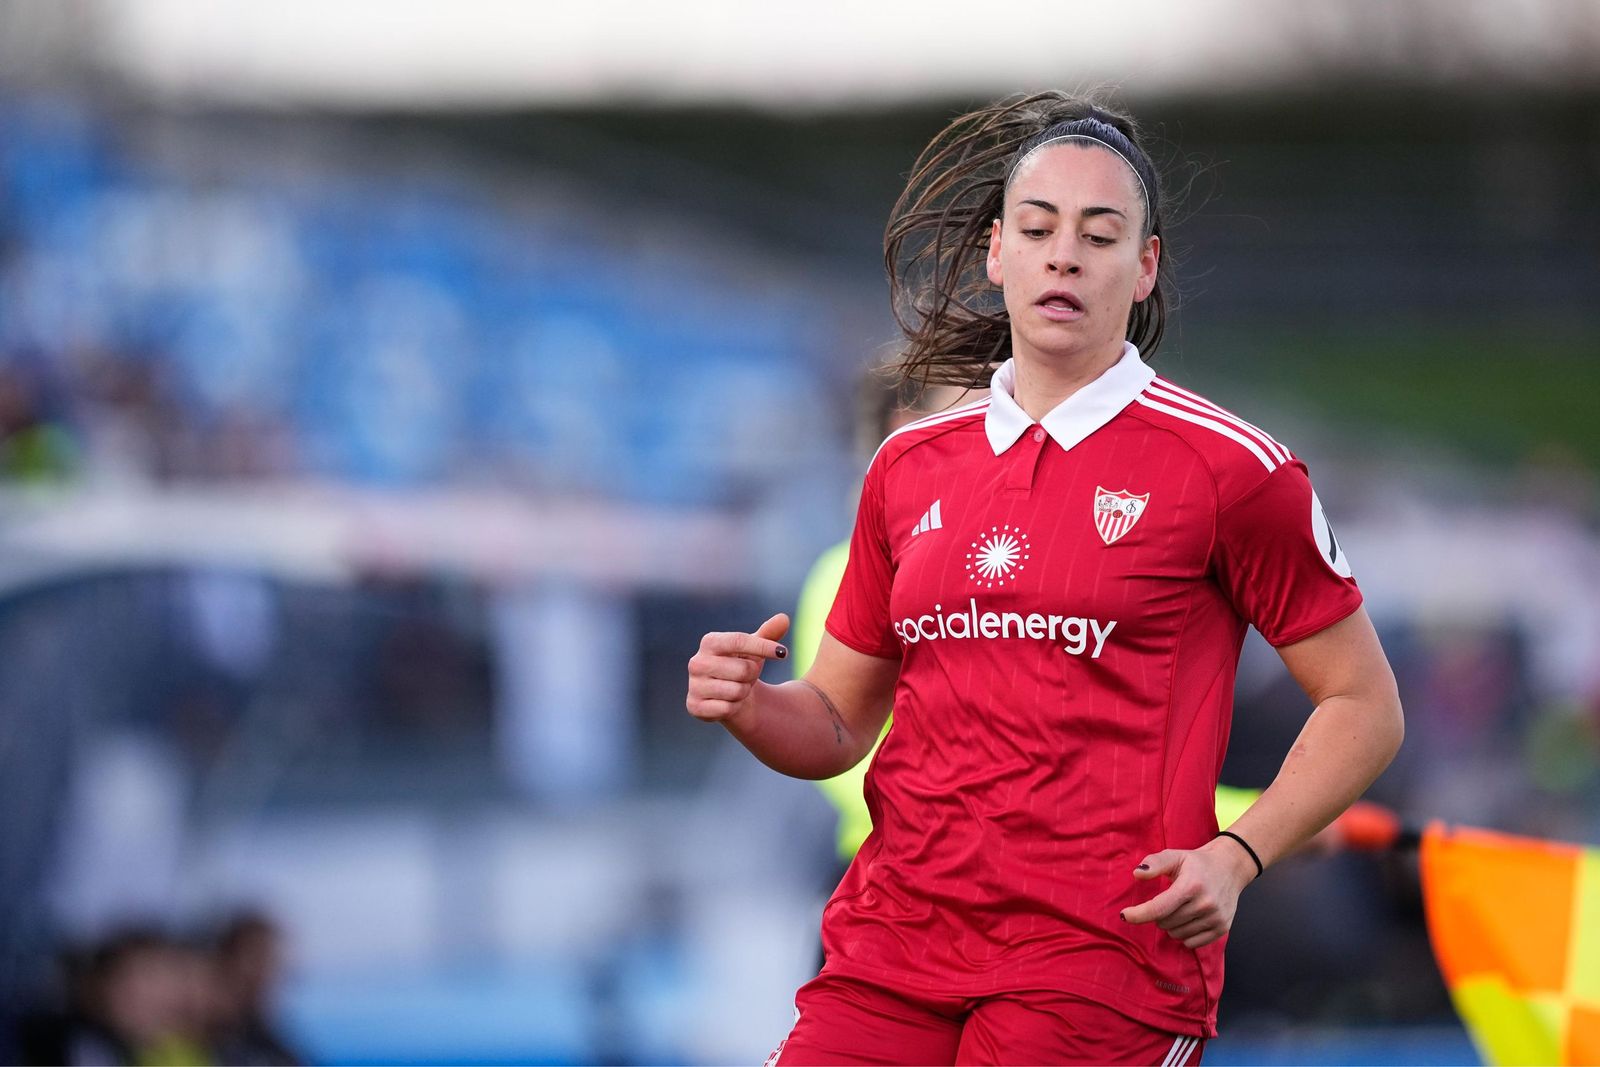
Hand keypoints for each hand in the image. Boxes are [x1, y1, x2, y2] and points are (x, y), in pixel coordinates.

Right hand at [686, 613, 790, 727]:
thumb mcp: (756, 649)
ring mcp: (694, 685)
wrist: (727, 695)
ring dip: (744, 692)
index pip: (739, 640)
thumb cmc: (742, 665)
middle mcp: (697, 662)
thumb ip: (769, 633)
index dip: (763, 646)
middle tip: (746, 676)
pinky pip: (727, 709)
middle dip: (752, 674)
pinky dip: (734, 707)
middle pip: (743, 669)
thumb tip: (784, 618)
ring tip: (737, 688)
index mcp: (709, 642)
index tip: (783, 652)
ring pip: (737, 691)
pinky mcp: (695, 706)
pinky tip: (728, 703)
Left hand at [1121, 839, 1257, 948]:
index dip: (1139, 914)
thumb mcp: (1175, 856)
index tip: (1123, 916)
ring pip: (1177, 934)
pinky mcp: (1222, 928)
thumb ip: (1154, 863)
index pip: (1159, 908)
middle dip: (1159, 914)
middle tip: (1167, 900)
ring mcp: (1215, 918)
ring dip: (1171, 924)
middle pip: (1165, 922)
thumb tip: (1137, 874)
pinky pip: (1192, 943)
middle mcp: (1205, 904)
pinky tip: (1189, 919)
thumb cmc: (1197, 863)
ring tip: (1180, 908)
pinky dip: (1184, 935)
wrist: (1230, 868)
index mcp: (1191, 885)